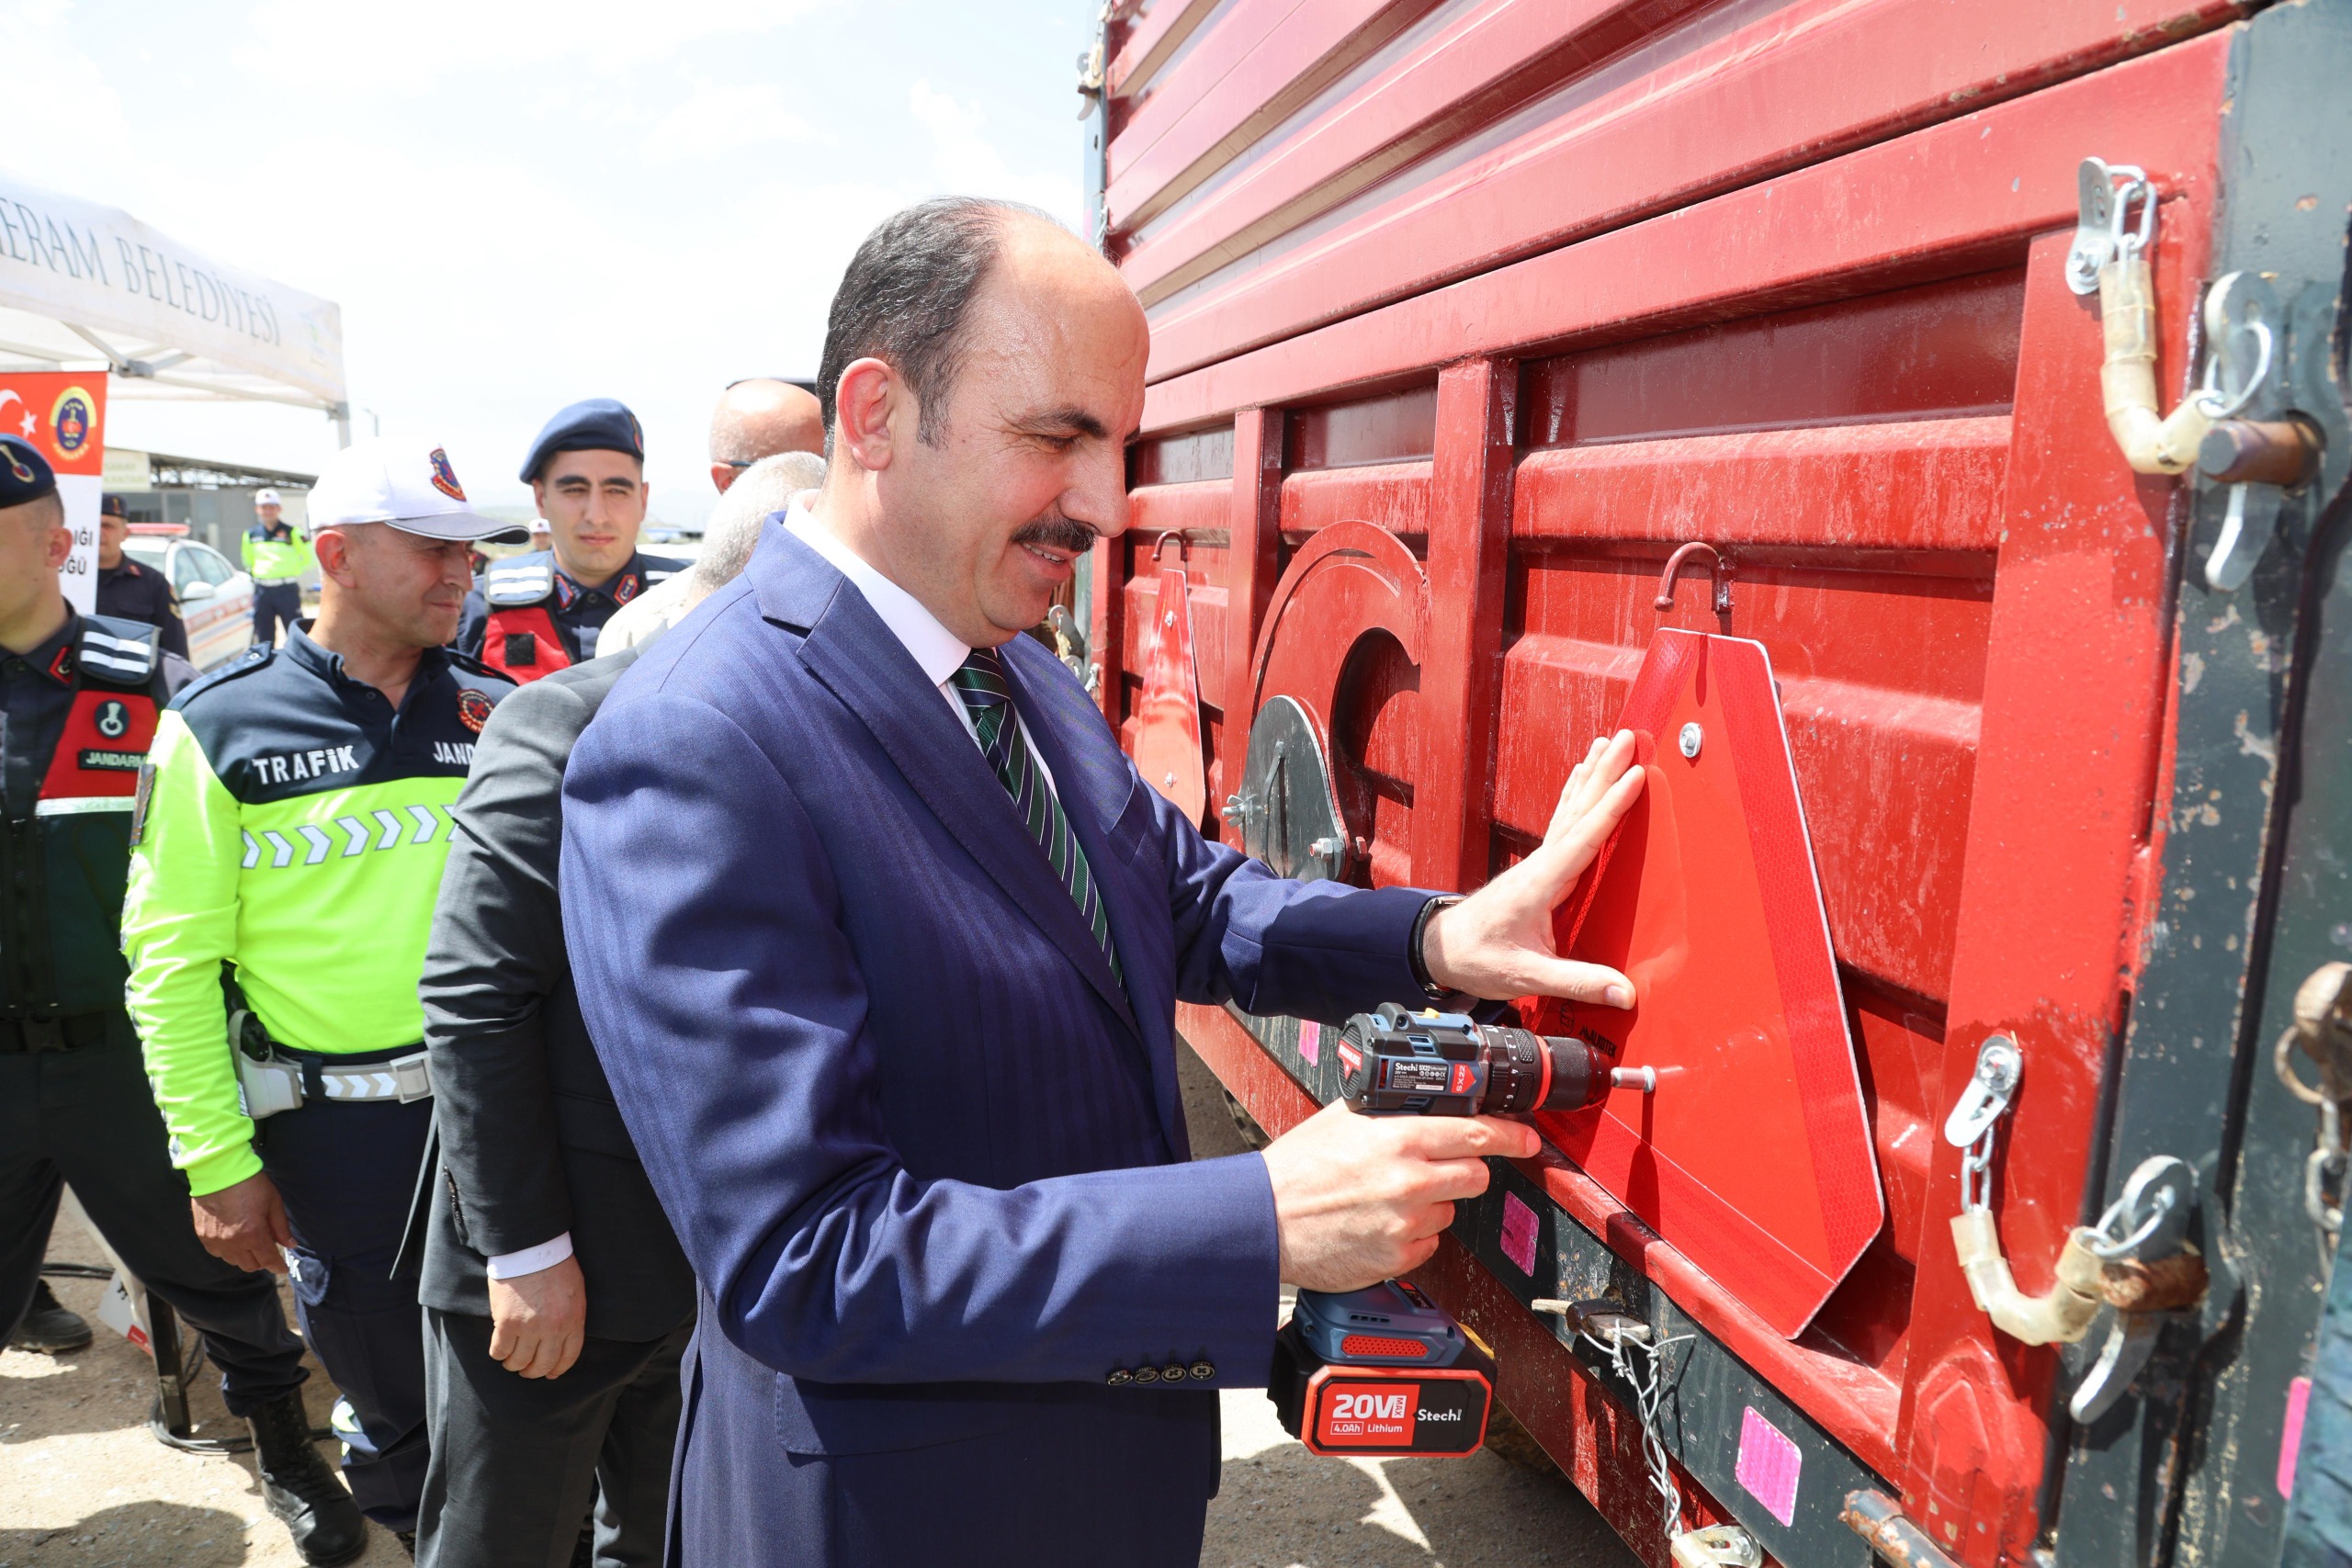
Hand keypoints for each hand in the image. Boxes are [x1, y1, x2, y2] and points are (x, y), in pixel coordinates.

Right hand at [190, 1172, 292, 1274]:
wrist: (218, 1171)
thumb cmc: (250, 1184)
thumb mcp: (273, 1202)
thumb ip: (281, 1227)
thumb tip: (290, 1245)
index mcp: (253, 1235)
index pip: (267, 1259)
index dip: (277, 1266)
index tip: (282, 1269)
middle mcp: (233, 1243)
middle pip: (250, 1265)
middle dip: (262, 1261)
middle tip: (268, 1251)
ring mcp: (215, 1241)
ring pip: (233, 1261)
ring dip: (245, 1257)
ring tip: (251, 1244)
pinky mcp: (202, 1236)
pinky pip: (217, 1253)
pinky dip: (228, 1252)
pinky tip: (234, 1241)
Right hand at [487, 1255, 586, 1378]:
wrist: (532, 1248)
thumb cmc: (556, 1267)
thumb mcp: (575, 1293)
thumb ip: (571, 1318)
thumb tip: (564, 1342)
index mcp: (573, 1321)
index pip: (568, 1357)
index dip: (557, 1370)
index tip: (550, 1374)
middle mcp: (552, 1329)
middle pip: (542, 1365)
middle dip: (533, 1372)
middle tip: (526, 1369)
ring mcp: (528, 1327)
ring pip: (519, 1362)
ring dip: (513, 1364)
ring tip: (511, 1359)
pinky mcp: (506, 1322)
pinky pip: (499, 1351)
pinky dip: (498, 1354)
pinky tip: (499, 1348)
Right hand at [1261, 1100, 1539, 1291]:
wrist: (1263, 1223)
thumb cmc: (1294, 1171)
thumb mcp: (1340, 1119)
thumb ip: (1388, 1109)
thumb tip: (1421, 1099)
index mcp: (1399, 1139)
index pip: (1478, 1134)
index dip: (1510, 1136)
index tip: (1526, 1138)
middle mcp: (1410, 1181)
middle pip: (1477, 1175)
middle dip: (1464, 1169)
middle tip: (1436, 1167)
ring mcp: (1406, 1223)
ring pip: (1452, 1210)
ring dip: (1434, 1203)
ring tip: (1388, 1197)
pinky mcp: (1398, 1257)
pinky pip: (1429, 1242)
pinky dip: (1414, 1233)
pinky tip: (1380, 1223)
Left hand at [1420, 729, 1645, 1005]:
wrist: (1441, 950)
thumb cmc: (1479, 959)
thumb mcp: (1526, 976)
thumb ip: (1577, 982)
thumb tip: (1624, 992)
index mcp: (1539, 885)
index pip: (1582, 839)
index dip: (1609, 808)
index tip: (1634, 777)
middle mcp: (1539, 865)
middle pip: (1577, 811)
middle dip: (1604, 773)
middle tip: (1628, 737)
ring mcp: (1537, 862)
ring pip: (1569, 810)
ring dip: (1591, 775)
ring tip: (1609, 742)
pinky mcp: (1537, 867)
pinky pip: (1562, 822)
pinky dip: (1575, 795)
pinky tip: (1581, 775)